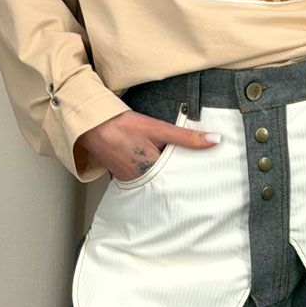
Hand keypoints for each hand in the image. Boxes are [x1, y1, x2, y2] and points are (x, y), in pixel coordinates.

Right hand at [78, 109, 221, 180]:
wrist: (90, 125)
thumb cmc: (122, 125)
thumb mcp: (158, 128)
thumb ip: (187, 138)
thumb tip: (215, 141)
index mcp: (154, 172)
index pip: (181, 179)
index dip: (193, 176)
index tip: (208, 176)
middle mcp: (142, 181)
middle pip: (169, 182)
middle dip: (181, 178)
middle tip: (200, 178)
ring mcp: (130, 180)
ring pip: (156, 181)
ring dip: (166, 176)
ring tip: (182, 173)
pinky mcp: (122, 176)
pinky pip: (143, 178)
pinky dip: (151, 174)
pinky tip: (156, 166)